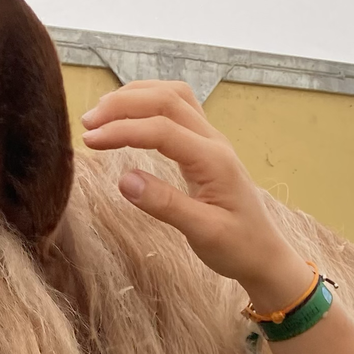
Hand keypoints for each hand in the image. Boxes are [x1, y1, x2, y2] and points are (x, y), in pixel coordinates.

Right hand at [81, 81, 313, 313]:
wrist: (265, 256)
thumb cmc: (238, 248)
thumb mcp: (203, 233)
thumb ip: (165, 205)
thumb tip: (124, 180)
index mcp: (214, 161)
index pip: (161, 129)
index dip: (122, 130)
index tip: (90, 140)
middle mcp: (213, 142)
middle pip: (166, 99)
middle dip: (123, 104)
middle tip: (88, 122)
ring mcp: (211, 142)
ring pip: (173, 97)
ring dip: (136, 97)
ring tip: (102, 113)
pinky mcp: (205, 148)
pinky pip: (177, 110)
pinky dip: (149, 104)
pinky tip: (129, 117)